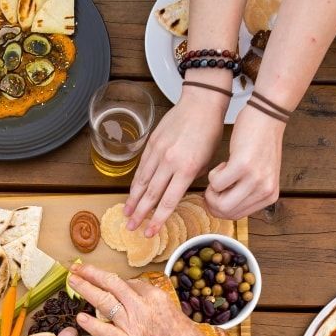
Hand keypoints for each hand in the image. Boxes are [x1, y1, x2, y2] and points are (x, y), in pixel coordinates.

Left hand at [68, 262, 221, 335]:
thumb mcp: (176, 317)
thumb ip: (158, 310)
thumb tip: (149, 309)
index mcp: (155, 296)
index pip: (129, 283)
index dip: (114, 282)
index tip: (104, 281)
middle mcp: (142, 305)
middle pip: (112, 283)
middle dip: (92, 274)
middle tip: (77, 269)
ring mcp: (133, 324)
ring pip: (104, 301)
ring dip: (86, 290)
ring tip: (72, 282)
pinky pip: (105, 331)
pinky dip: (91, 323)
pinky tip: (79, 318)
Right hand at [123, 91, 225, 236]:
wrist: (201, 103)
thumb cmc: (209, 131)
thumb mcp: (207, 160)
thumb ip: (190, 178)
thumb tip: (178, 190)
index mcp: (186, 169)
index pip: (168, 201)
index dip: (158, 219)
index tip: (150, 232)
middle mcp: (169, 163)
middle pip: (150, 195)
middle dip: (140, 214)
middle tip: (131, 228)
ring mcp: (158, 152)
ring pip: (141, 182)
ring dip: (133, 200)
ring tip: (126, 213)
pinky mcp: (151, 143)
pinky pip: (141, 167)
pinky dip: (136, 182)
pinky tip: (132, 191)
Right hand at [205, 106, 284, 217]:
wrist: (267, 117)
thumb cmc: (260, 142)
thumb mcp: (261, 174)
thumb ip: (249, 192)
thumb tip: (224, 207)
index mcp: (270, 195)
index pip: (237, 216)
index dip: (220, 207)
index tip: (216, 194)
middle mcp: (265, 190)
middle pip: (226, 213)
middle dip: (212, 201)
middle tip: (214, 185)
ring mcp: (255, 179)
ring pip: (220, 204)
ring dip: (212, 189)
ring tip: (220, 173)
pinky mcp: (242, 165)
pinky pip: (215, 183)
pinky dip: (213, 174)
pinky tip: (223, 162)